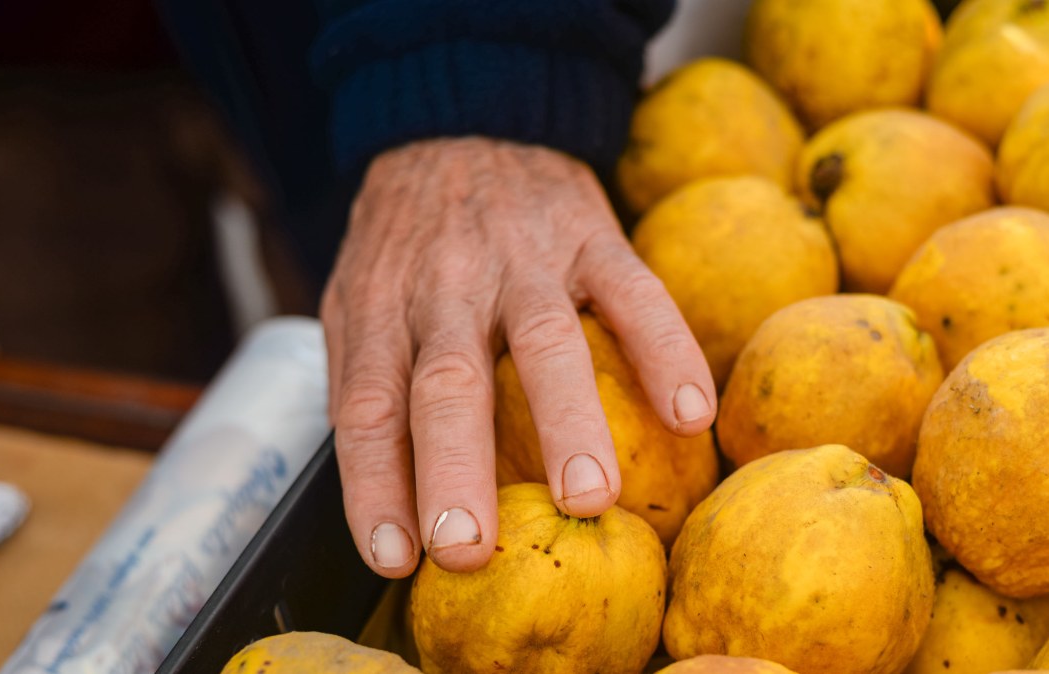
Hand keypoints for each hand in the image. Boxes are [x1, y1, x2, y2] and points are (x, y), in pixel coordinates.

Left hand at [321, 137, 716, 575]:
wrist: (462, 121)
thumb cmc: (409, 238)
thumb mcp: (357, 293)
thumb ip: (366, 378)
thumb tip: (383, 500)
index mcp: (381, 305)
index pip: (367, 404)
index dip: (376, 483)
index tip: (398, 557)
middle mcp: (447, 284)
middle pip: (447, 381)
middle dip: (456, 467)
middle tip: (470, 547)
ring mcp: (523, 258)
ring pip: (544, 340)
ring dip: (568, 421)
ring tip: (592, 498)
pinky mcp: (591, 234)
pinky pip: (635, 292)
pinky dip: (665, 349)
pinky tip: (691, 412)